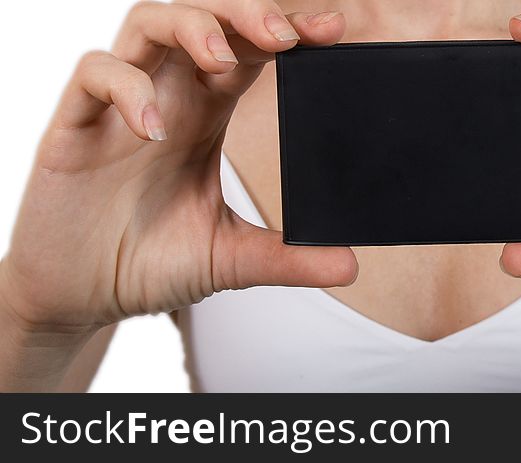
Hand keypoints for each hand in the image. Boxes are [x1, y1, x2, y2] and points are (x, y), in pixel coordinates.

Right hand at [0, 1, 356, 334]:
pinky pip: (95, 75)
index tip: (331, 32)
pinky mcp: (75, 127)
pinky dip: (128, 88)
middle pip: (204, 19)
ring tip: (222, 59)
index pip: (250, 53)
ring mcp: (120, 108)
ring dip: (191, 28)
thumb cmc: (150, 263)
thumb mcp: (230, 259)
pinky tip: (154, 128)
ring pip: (150, 24)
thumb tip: (349, 266)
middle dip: (244, 14)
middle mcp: (167, 98)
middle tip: (285, 35)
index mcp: (206, 115)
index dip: (288, 33)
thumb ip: (286, 257)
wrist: (83, 297)